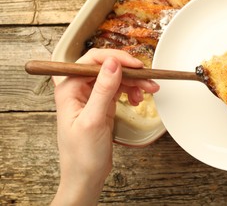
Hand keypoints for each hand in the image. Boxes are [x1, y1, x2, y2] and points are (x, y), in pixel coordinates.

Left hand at [51, 49, 159, 204]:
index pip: (93, 61)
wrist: (86, 176)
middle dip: (130, 73)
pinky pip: (120, 90)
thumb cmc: (81, 154)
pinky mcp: (103, 104)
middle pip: (108, 68)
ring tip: (149, 91)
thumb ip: (103, 90)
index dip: (116, 59)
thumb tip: (112, 63)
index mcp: (69, 88)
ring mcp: (92, 96)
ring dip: (134, 83)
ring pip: (117, 78)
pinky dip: (132, 92)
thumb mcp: (93, 120)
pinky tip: (138, 100)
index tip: (135, 65)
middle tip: (149, 80)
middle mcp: (79, 89)